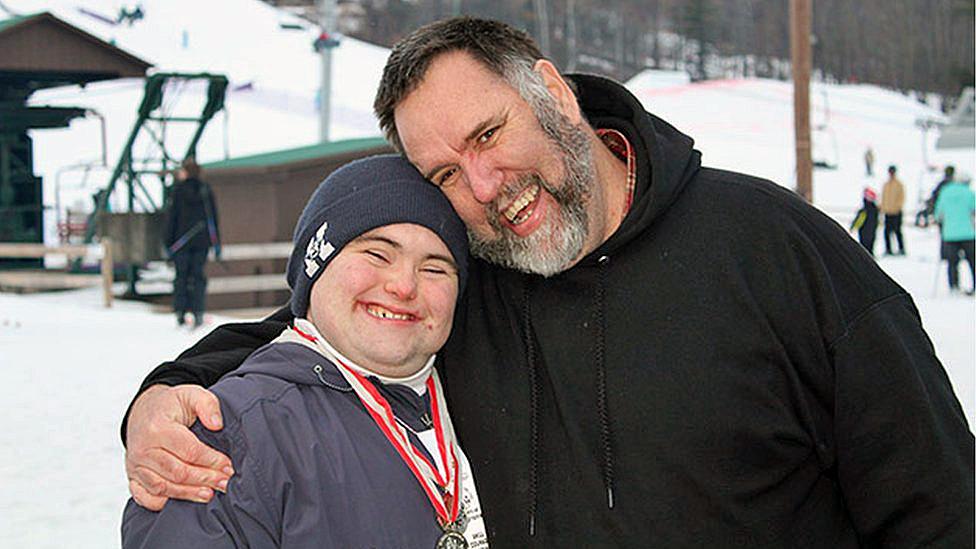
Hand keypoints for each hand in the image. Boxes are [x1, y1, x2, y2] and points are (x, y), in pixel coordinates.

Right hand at [125, 385, 233, 510]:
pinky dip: (161, 503)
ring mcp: (136, 465)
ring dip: (188, 493)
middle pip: (178, 472)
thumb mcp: (191, 394)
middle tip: (225, 483)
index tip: (229, 466)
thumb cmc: (170, 404)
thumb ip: (207, 404)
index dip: (212, 460)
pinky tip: (181, 501)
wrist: (143, 410)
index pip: (189, 451)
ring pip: (163, 486)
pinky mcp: (133, 476)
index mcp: (158, 428)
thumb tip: (217, 424)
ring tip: (209, 494)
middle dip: (205, 479)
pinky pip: (144, 496)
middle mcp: (143, 449)